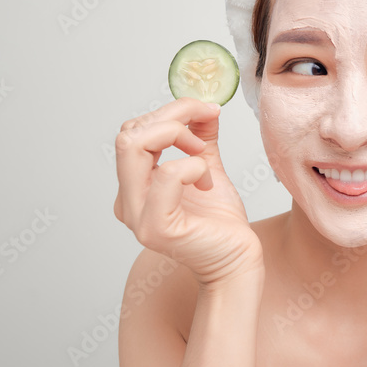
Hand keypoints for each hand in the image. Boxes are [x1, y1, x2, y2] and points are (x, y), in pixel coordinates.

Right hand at [113, 97, 262, 287]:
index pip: (133, 132)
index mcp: (134, 186)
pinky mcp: (156, 227)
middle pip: (129, 134)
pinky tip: (206, 182)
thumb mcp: (208, 168)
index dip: (169, 113)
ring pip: (135, 146)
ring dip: (178, 136)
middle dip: (172, 117)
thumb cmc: (221, 222)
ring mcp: (138, 215)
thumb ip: (200, 138)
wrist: (237, 259)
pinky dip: (193, 165)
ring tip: (203, 156)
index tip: (204, 112)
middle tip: (204, 127)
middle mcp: (128, 201)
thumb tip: (203, 107)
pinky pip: (167, 174)